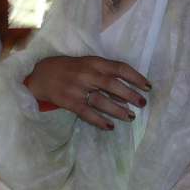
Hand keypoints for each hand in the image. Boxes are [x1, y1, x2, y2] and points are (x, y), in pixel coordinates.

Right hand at [25, 55, 148, 130]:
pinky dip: (100, 120)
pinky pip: (87, 113)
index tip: (148, 87)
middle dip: (130, 95)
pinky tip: (110, 126)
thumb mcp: (88, 65)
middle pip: (113, 85)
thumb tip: (126, 94)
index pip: (120, 68)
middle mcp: (87, 74)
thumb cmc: (70, 69)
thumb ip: (106, 76)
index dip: (136, 77)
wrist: (42, 75)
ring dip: (118, 110)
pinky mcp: (69, 102)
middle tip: (142, 104)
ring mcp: (77, 88)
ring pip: (102, 101)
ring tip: (130, 117)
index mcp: (94, 62)